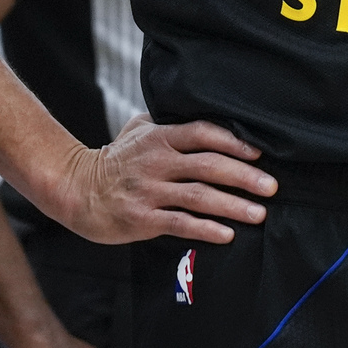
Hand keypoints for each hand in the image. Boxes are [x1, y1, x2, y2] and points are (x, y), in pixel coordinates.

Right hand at [51, 114, 274, 244]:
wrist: (75, 189)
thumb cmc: (113, 159)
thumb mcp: (136, 130)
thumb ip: (167, 122)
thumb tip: (203, 114)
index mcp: (158, 138)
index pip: (202, 133)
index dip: (233, 142)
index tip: (259, 153)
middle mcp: (156, 162)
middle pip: (208, 165)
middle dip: (244, 176)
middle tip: (272, 187)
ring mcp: (149, 191)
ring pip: (198, 197)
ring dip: (232, 205)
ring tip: (259, 213)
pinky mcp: (142, 218)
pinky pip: (180, 224)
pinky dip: (206, 228)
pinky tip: (228, 234)